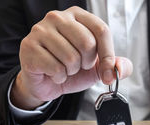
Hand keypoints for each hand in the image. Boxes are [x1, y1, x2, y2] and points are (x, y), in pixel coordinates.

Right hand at [11, 6, 132, 109]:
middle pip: (87, 43)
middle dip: (86, 63)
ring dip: (71, 71)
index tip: (107, 72)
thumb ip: (115, 65)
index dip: (108, 55)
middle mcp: (57, 17)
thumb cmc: (70, 70)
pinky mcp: (29, 47)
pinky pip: (56, 67)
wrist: (46, 84)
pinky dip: (58, 77)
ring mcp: (41, 30)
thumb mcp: (97, 68)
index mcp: (77, 15)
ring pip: (71, 57)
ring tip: (63, 68)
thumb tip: (121, 68)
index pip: (101, 30)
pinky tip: (52, 73)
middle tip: (77, 66)